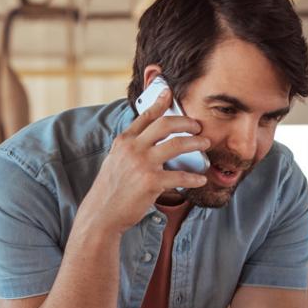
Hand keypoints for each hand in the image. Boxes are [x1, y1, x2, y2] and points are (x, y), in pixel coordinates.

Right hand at [78, 88, 208, 234]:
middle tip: (198, 126)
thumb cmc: (110, 190)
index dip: (159, 102)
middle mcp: (133, 148)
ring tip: (205, 144)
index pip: (145, 116)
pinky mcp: (151, 182)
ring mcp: (142, 164)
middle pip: (166, 124)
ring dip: (196, 143)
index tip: (169, 93)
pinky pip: (180, 176)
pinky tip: (201, 178)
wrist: (102, 214)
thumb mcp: (115, 161)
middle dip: (187, 122)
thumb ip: (130, 148)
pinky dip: (194, 178)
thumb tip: (147, 140)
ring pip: (177, 144)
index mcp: (124, 141)